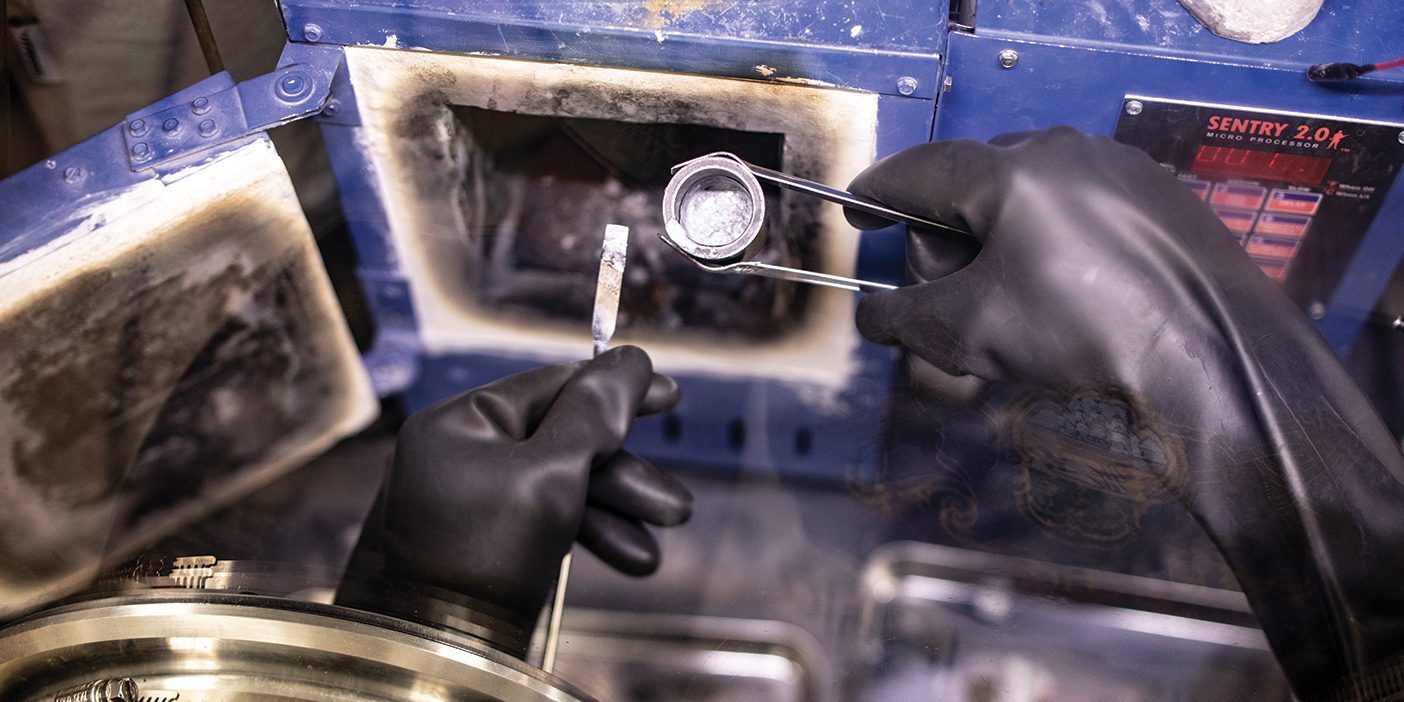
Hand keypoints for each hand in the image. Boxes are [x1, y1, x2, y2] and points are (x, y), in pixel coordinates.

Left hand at [340, 346, 690, 654]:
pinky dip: (582, 537)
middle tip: (675, 505)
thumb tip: (630, 361)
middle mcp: (457, 455)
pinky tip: (629, 559)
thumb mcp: (551, 475)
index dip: (615, 390)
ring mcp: (466, 500)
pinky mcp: (478, 543)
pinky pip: (539, 522)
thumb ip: (593, 415)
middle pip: (560, 443)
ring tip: (655, 549)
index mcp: (459, 423)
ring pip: (555, 488)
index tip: (669, 395)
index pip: (551, 386)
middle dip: (623, 477)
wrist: (432, 653)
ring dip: (612, 514)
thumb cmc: (481, 557)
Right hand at [847, 128, 1403, 701]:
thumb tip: (873, 313)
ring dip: (1003, 241)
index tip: (858, 214)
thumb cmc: (1080, 339)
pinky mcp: (1162, 195)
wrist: (1216, 364)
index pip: (919, 170)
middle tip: (953, 300)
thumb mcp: (969, 334)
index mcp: (1010, 172)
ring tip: (1019, 308)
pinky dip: (1055, 241)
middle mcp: (1065, 151)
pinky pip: (1081, 206)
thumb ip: (902, 316)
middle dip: (948, 238)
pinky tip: (1075, 294)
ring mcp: (1120, 168)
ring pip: (1031, 193)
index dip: (879, 194)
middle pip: (974, 182)